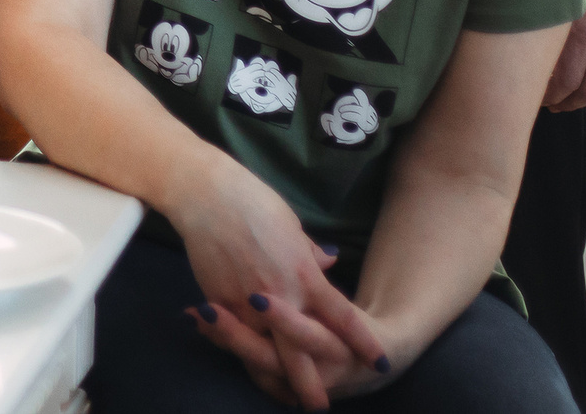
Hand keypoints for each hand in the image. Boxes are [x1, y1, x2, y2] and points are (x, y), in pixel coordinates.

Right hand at [171, 164, 387, 408]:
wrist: (206, 193)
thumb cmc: (252, 201)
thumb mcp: (291, 225)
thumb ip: (309, 253)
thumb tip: (328, 262)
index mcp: (305, 274)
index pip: (343, 317)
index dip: (362, 342)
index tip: (379, 362)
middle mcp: (281, 295)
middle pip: (302, 352)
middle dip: (311, 383)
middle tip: (321, 405)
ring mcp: (247, 301)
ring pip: (264, 352)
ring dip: (273, 374)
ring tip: (283, 394)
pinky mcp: (219, 299)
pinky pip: (235, 334)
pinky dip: (240, 349)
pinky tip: (247, 362)